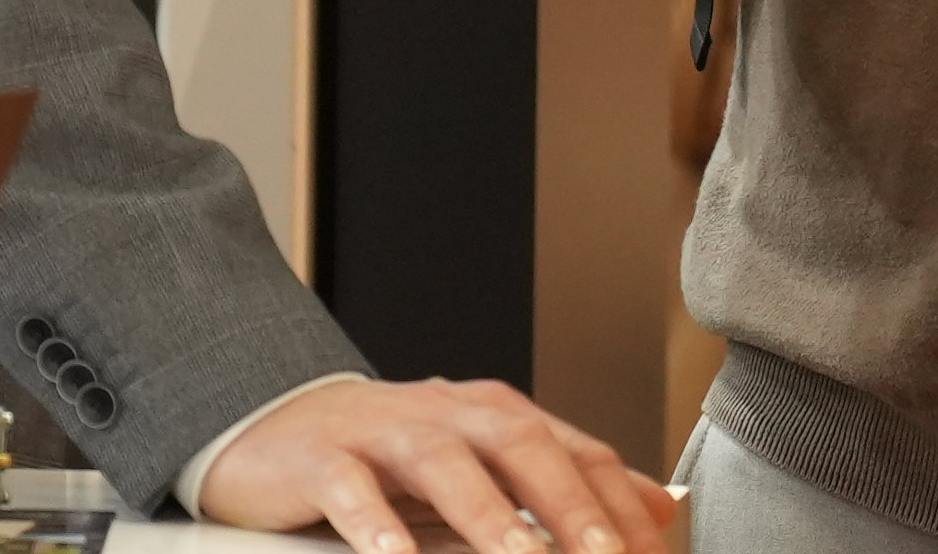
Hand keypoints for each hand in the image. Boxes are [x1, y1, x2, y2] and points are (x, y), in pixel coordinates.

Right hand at [199, 375, 676, 553]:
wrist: (277, 428)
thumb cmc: (390, 459)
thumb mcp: (486, 470)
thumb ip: (568, 486)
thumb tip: (660, 506)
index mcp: (492, 415)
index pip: (571, 450)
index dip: (615, 503)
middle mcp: (445, 413)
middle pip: (517, 442)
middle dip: (565, 502)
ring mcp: (382, 430)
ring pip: (442, 459)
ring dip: (486, 512)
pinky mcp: (321, 456)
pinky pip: (351, 487)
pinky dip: (376, 523)